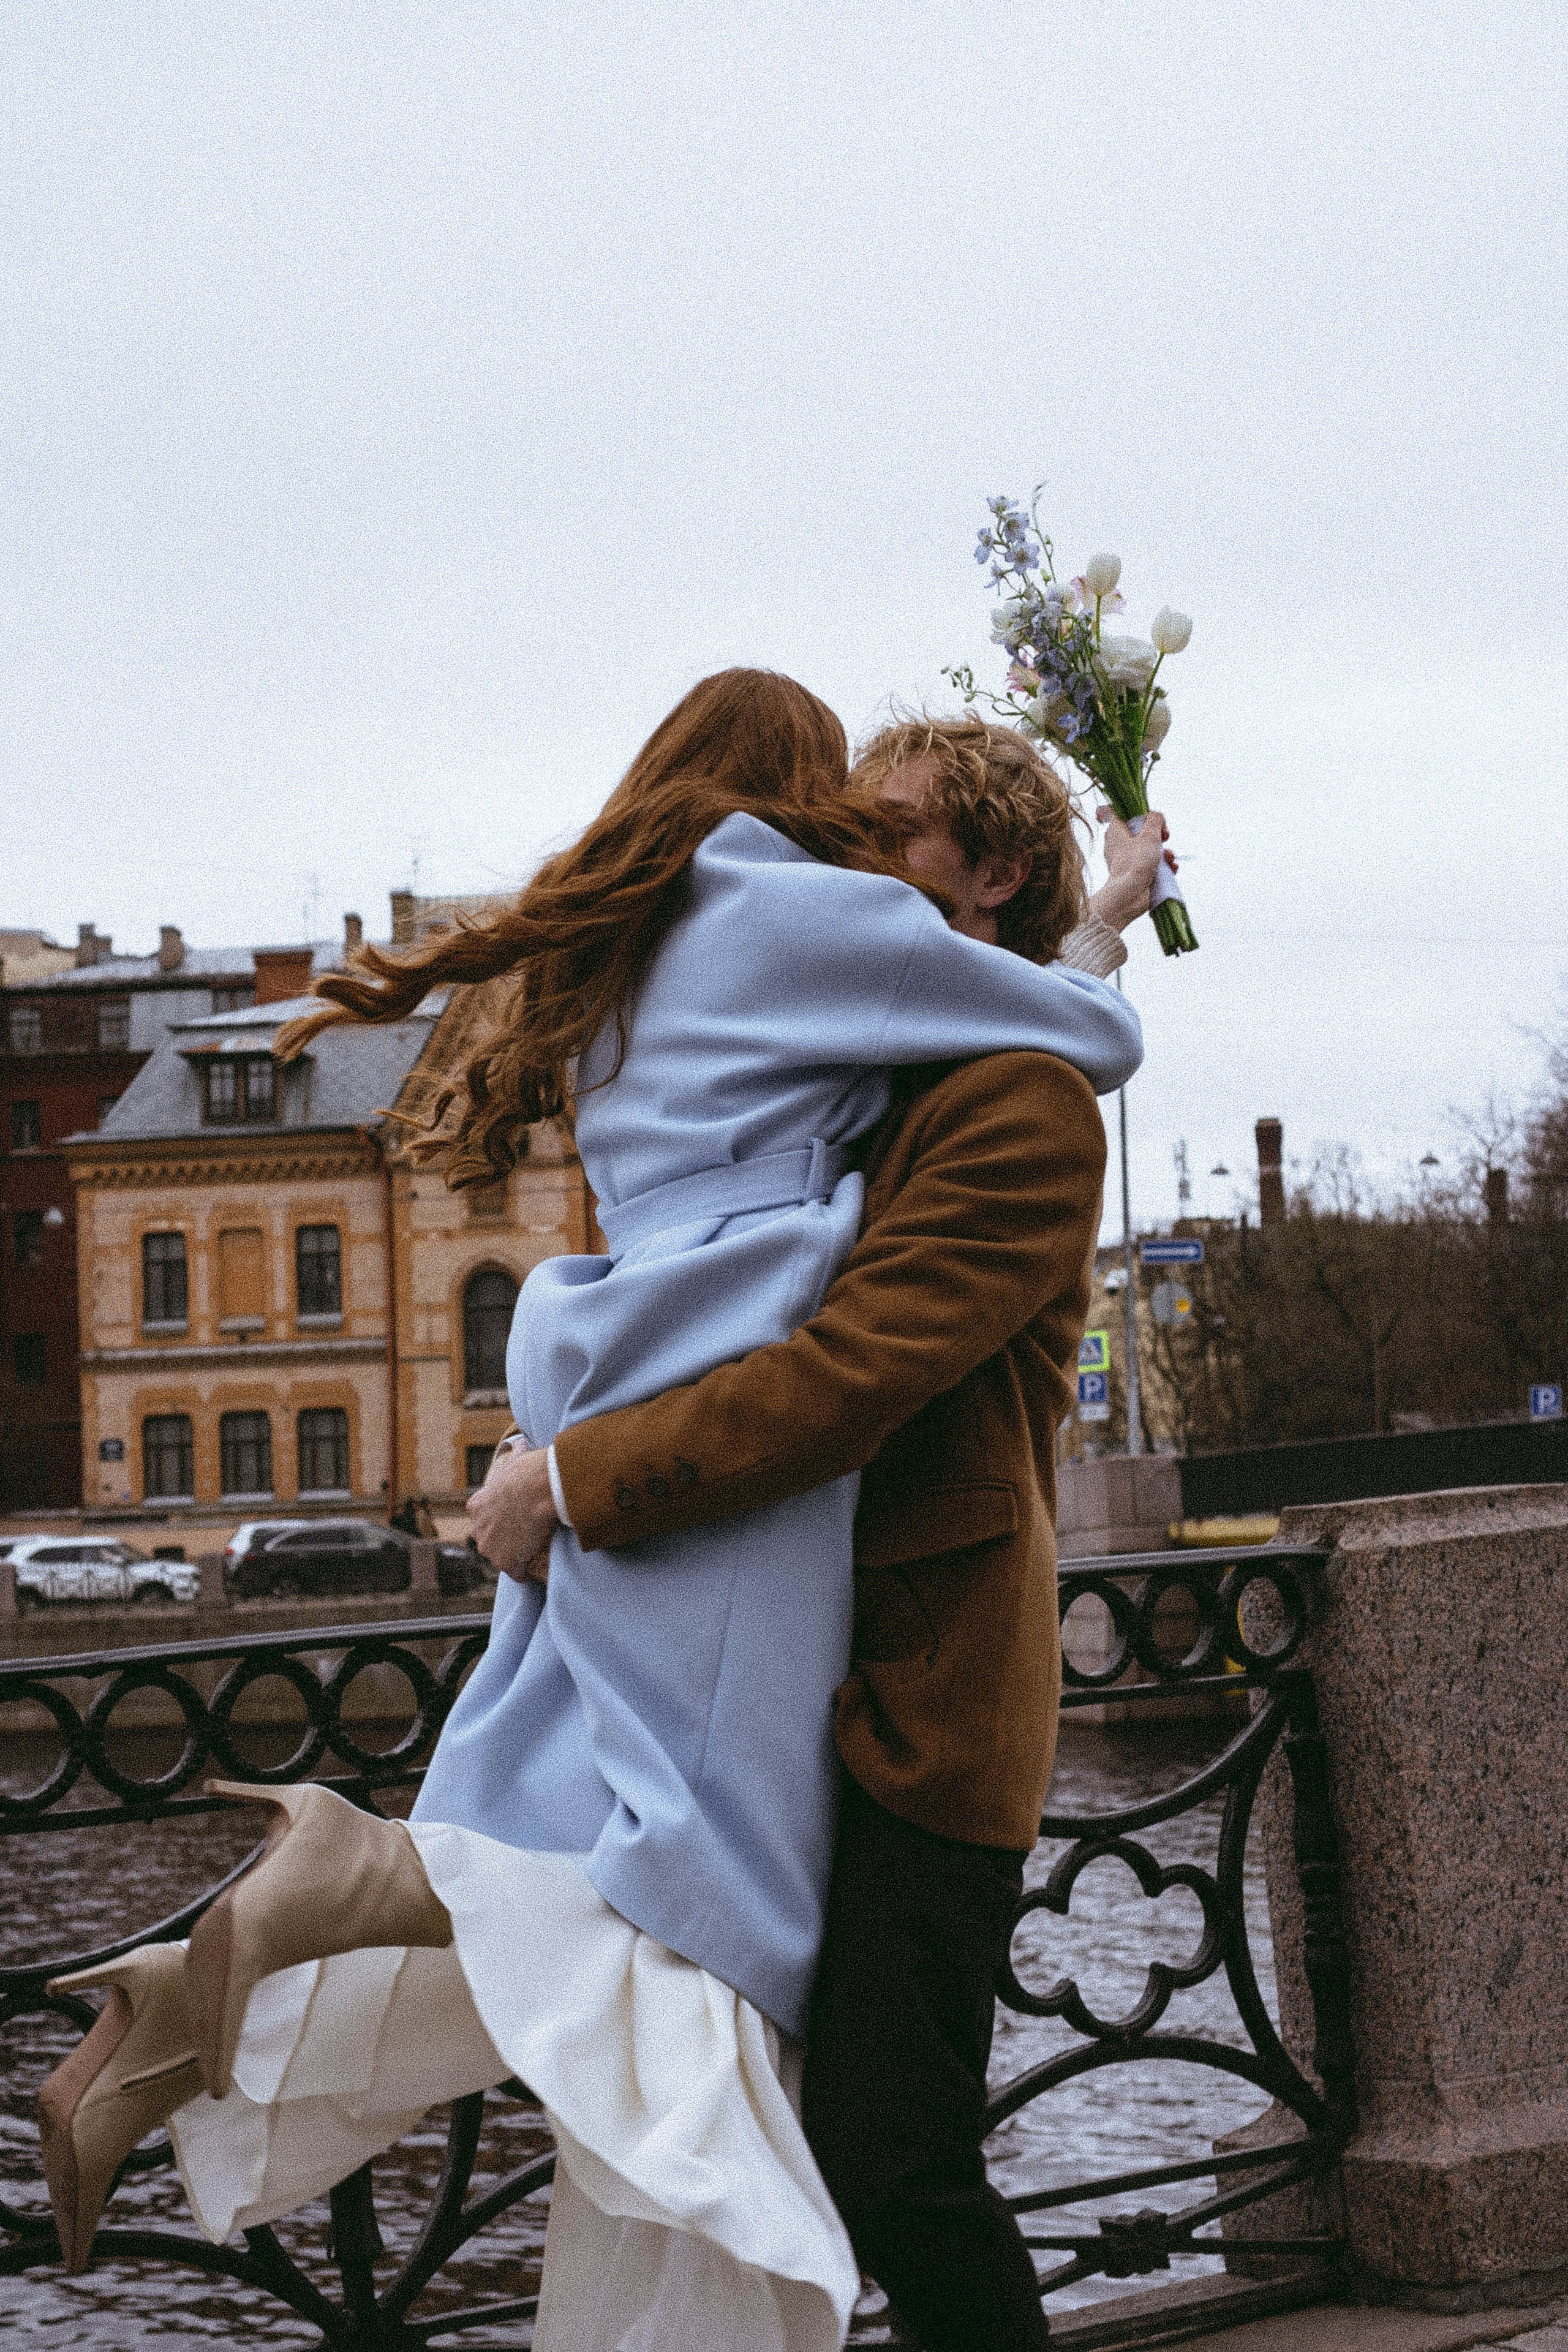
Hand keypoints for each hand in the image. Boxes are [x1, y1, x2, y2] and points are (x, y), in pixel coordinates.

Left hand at [467, 1442, 559, 1582]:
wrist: (537, 1489)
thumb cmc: (528, 1472)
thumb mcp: (514, 1461)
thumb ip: (514, 1458)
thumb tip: (521, 1442)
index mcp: (475, 1506)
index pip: (483, 1520)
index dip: (499, 1520)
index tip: (514, 1519)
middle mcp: (477, 1529)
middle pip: (489, 1540)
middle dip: (504, 1539)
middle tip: (526, 1533)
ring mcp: (490, 1548)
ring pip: (501, 1557)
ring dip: (515, 1556)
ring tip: (532, 1550)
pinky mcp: (506, 1562)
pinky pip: (517, 1573)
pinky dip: (525, 1572)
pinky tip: (534, 1568)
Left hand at [1088, 808, 1176, 932]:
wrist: (1129, 895)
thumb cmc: (1135, 863)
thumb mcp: (1149, 835)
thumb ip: (1155, 820)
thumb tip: (1157, 816)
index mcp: (1115, 831)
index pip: (1126, 814)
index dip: (1143, 814)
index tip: (1154, 820)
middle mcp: (1119, 845)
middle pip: (1142, 832)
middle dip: (1159, 835)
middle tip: (1165, 837)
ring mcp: (1127, 861)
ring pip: (1149, 850)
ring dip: (1164, 852)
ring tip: (1169, 858)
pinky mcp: (1135, 875)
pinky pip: (1151, 865)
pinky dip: (1163, 866)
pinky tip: (1171, 868)